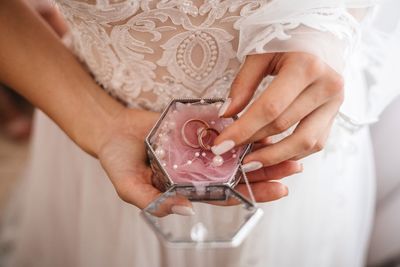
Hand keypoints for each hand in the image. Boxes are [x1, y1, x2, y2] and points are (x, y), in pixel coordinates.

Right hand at [96, 108, 299, 215]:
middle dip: (267, 171)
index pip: (226, 194)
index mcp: (189, 187)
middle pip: (238, 174)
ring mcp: (199, 148)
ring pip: (236, 151)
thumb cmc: (118, 161)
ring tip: (287, 144)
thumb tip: (184, 211)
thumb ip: (154, 201)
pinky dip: (241, 125)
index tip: (279, 189)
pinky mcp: (197, 127)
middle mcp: (199, 169)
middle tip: (294, 167)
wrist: (111, 131)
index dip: (252, 193)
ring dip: (260, 148)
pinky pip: (223, 127)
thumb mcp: (129, 186)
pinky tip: (261, 121)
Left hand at [213, 52, 343, 171]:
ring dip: (275, 157)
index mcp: (306, 66)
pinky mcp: (336, 113)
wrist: (321, 36)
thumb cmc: (287, 41)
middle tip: (230, 153)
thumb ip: (243, 84)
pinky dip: (293, 152)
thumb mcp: (260, 54)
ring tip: (250, 162)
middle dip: (252, 143)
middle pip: (283, 126)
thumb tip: (227, 115)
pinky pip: (316, 142)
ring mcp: (335, 102)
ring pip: (305, 142)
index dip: (243, 130)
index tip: (221, 145)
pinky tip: (272, 154)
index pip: (269, 108)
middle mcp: (326, 85)